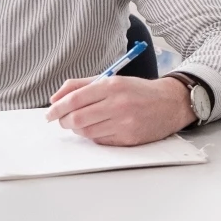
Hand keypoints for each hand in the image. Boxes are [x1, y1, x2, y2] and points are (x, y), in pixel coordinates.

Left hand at [46, 76, 194, 145]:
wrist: (170, 103)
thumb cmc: (138, 91)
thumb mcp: (112, 80)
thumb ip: (81, 86)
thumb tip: (55, 98)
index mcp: (112, 86)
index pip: (75, 98)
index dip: (57, 108)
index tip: (49, 113)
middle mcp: (118, 104)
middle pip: (78, 118)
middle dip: (64, 121)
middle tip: (62, 120)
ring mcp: (125, 123)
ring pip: (87, 132)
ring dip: (78, 129)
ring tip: (81, 123)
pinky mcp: (129, 138)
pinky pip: (100, 140)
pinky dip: (93, 135)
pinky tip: (98, 128)